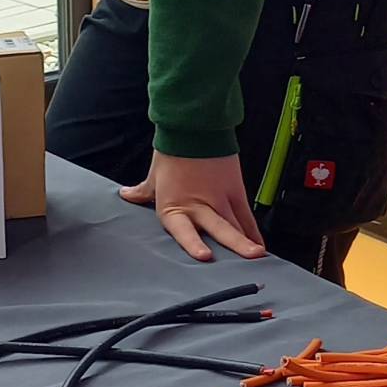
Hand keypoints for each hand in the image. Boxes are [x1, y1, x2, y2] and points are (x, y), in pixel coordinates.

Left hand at [120, 150, 266, 262]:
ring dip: (247, 241)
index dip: (194, 244)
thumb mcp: (154, 176)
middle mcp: (200, 206)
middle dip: (235, 245)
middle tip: (249, 259)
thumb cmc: (172, 151)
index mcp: (175, 207)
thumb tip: (127, 194)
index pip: (185, 230)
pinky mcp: (235, 190)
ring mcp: (220, 199)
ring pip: (237, 225)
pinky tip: (259, 244)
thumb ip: (143, 191)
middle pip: (221, 229)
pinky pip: (246, 215)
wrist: (193, 127)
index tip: (205, 256)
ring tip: (259, 256)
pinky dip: (252, 230)